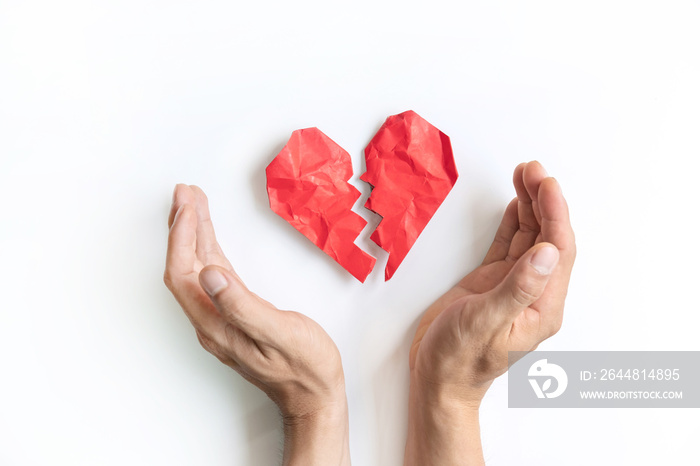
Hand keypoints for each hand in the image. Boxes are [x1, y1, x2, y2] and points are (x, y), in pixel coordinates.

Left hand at [164, 184, 349, 465]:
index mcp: (215, 324)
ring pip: (198, 269)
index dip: (181, 237)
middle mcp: (211, 321)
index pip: (183, 273)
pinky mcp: (235, 316)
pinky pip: (214, 275)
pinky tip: (211, 236)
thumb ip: (241, 305)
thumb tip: (208, 274)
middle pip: (184, 267)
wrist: (315, 395)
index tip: (187, 205)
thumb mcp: (279, 332)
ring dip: (194, 234)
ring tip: (193, 202)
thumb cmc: (305, 366)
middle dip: (182, 227)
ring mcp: (221, 319)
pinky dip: (210, 249)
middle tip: (185, 193)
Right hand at [404, 161, 575, 464]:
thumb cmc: (460, 360)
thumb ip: (517, 288)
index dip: (554, 213)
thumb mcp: (486, 323)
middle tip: (531, 169)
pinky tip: (515, 203)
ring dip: (529, 206)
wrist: (438, 379)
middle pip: (547, 237)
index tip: (545, 183)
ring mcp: (512, 286)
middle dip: (543, 201)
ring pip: (529, 238)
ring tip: (523, 174)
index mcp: (541, 306)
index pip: (558, 250)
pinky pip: (508, 246)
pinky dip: (513, 223)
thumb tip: (547, 252)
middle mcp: (533, 293)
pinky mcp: (492, 283)